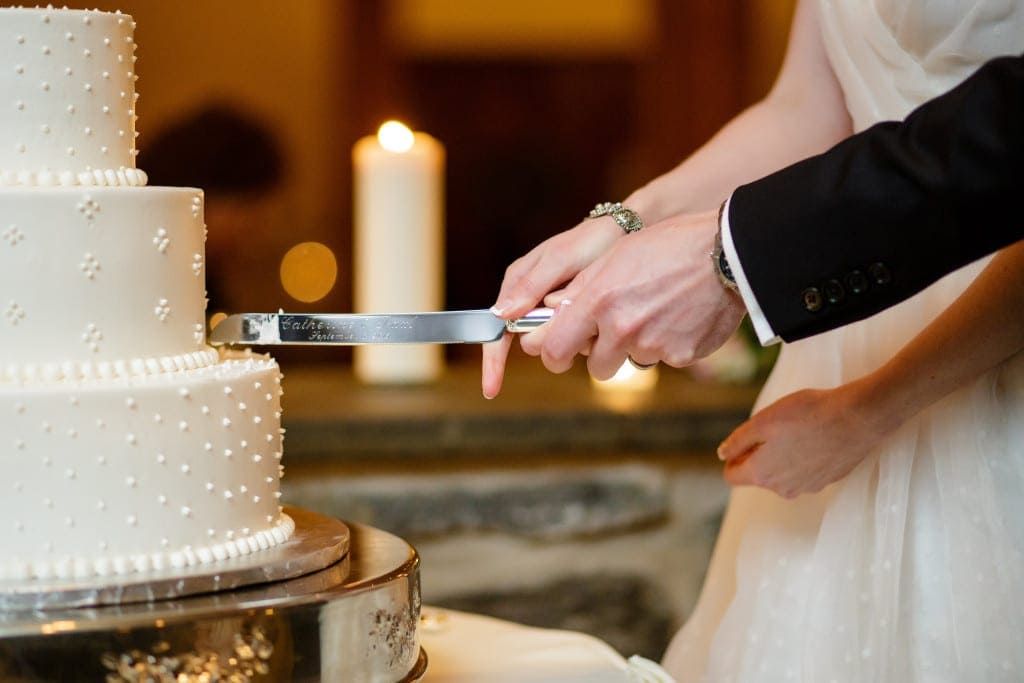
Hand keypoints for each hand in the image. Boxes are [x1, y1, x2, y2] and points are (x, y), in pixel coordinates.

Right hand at [482, 216, 623, 397]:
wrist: (624, 235)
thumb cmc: (590, 242)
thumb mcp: (560, 261)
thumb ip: (530, 286)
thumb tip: (500, 314)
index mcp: (518, 284)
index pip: (497, 330)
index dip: (493, 361)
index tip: (492, 388)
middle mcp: (530, 298)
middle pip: (529, 340)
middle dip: (551, 342)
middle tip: (580, 325)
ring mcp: (551, 308)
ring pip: (553, 341)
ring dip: (574, 337)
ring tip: (597, 314)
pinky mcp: (571, 314)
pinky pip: (573, 335)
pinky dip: (586, 333)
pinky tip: (602, 319)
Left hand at [520, 210, 745, 378]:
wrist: (729, 252)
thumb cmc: (668, 246)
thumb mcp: (617, 255)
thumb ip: (581, 287)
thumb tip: (550, 309)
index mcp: (599, 300)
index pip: (556, 349)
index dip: (554, 356)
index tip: (558, 355)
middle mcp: (623, 328)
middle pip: (598, 368)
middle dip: (603, 356)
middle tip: (619, 333)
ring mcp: (654, 345)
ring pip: (634, 360)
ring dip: (640, 345)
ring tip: (659, 311)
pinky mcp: (682, 356)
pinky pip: (666, 358)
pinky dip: (671, 343)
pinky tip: (684, 315)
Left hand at [720, 380, 891, 497]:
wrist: (858, 419)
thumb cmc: (807, 415)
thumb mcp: (762, 421)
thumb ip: (738, 441)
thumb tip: (722, 455)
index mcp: (762, 475)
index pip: (732, 476)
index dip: (732, 457)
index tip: (745, 439)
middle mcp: (783, 489)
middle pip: (759, 475)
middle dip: (759, 455)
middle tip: (774, 428)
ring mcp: (808, 487)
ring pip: (783, 474)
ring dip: (783, 456)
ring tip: (798, 430)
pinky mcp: (828, 480)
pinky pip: (806, 471)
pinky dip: (805, 457)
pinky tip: (816, 436)